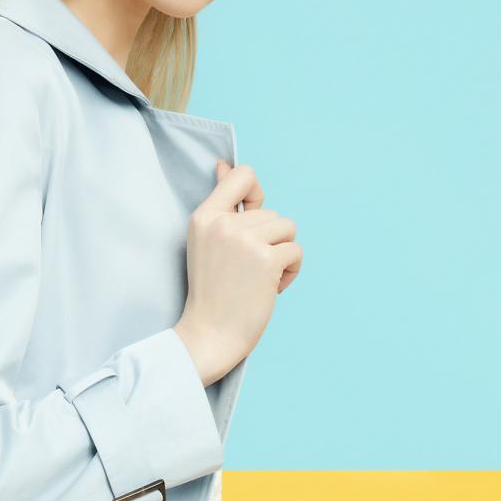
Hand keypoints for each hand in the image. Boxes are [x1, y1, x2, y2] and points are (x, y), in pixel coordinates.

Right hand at [175, 159, 302, 385]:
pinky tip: (272, 288)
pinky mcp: (266, 260)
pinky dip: (291, 270)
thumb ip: (221, 204)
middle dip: (270, 240)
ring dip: (282, 254)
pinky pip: (295, 250)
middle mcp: (223, 224)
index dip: (257, 195)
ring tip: (261, 278)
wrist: (210, 335)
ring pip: (287, 228)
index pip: (244, 176)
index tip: (252, 220)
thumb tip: (225, 165)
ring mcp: (245, 241)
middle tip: (249, 270)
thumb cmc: (212, 292)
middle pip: (272, 212)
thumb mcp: (207, 240)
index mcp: (204, 216)